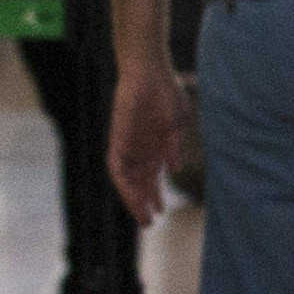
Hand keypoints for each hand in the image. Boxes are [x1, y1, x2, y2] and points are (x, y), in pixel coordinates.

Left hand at [109, 61, 195, 226]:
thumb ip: (174, 147)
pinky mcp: (118, 138)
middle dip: (144, 203)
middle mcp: (140, 150)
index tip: (161, 212)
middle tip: (150, 222)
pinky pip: (116, 165)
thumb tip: (175, 169)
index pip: (151, 178)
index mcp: (154, 147)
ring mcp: (129, 145)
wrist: (150, 71)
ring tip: (142, 216)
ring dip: (133, 198)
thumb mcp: (176, 124)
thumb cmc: (166, 92)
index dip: (154, 196)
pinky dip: (123, 181)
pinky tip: (131, 193)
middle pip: (139, 183)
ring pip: (128, 180)